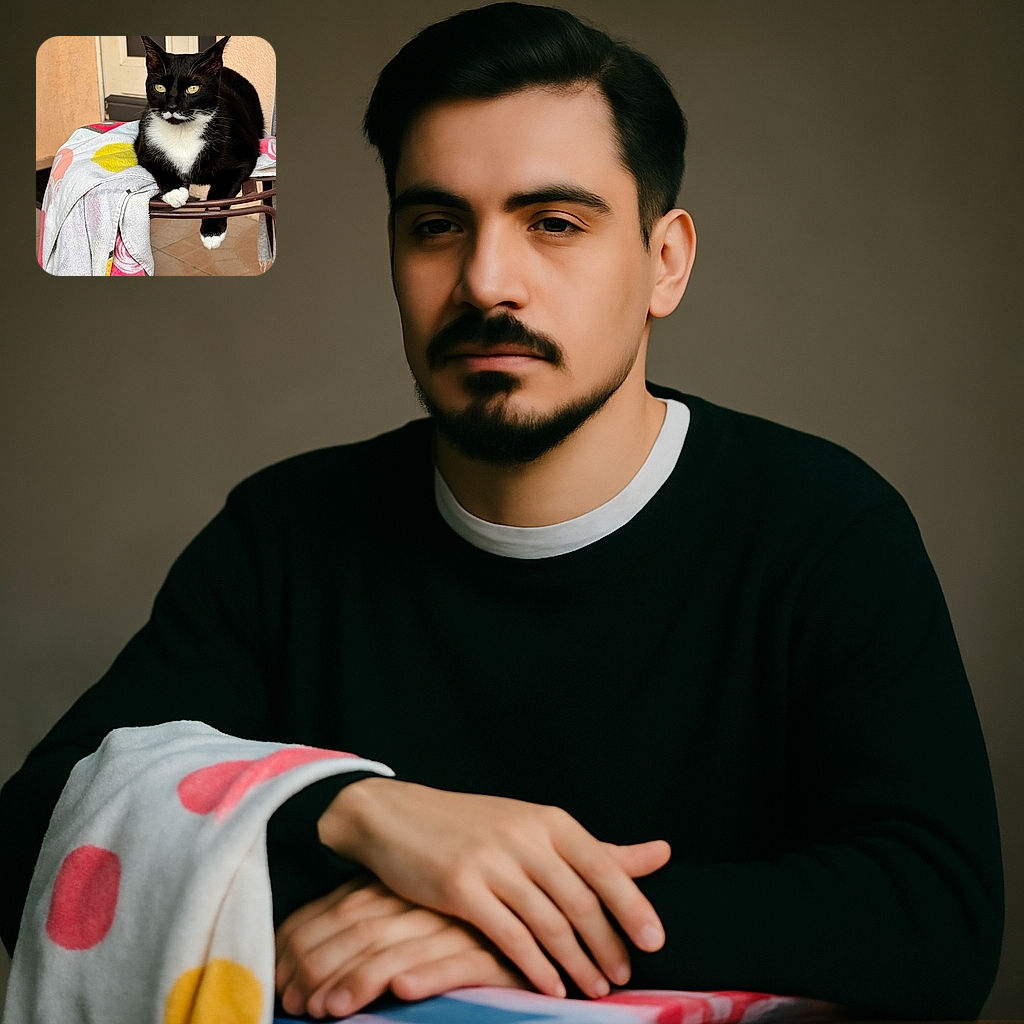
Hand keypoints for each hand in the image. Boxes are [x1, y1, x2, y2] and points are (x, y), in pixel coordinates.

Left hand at [275, 876, 523, 1018]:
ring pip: (402, 947)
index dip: (308, 943)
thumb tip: (301, 977)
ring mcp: (458, 921)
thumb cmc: (457, 920)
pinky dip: (431, 973)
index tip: (282, 981)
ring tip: (333, 1008)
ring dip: (363, 979)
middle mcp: (424, 902)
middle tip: (301, 1005)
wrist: (536, 897)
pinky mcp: (494, 947)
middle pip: (364, 930)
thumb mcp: (403, 917)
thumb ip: (365, 933)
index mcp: (399, 889)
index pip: (342, 908)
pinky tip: (404, 988)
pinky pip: (459, 959)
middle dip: (324, 969)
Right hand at [318, 779, 670, 999]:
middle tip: (624, 977)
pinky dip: (536, 968)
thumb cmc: (472, 826)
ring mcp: (492, 862)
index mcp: (548, 820)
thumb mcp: (533, 827)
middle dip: (607, 945)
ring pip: (549, 923)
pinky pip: (510, 937)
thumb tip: (660, 853)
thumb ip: (593, 849)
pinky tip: (551, 987)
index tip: (655, 940)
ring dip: (577, 964)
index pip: (604, 864)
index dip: (632, 905)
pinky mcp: (460, 888)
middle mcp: (525, 837)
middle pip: (580, 900)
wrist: (397, 816)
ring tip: (595, 989)